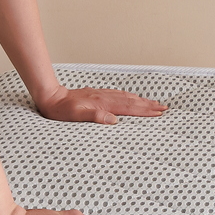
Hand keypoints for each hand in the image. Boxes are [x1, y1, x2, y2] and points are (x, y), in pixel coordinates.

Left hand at [34, 86, 167, 124]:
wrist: (50, 96)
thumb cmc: (61, 110)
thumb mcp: (75, 116)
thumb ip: (95, 116)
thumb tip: (114, 120)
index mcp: (103, 105)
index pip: (129, 108)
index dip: (145, 111)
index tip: (159, 113)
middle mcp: (105, 98)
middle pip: (132, 101)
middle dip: (149, 105)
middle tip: (164, 108)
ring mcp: (102, 95)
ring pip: (127, 97)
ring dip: (142, 101)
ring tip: (155, 103)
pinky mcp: (98, 95)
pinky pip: (119, 95)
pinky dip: (130, 97)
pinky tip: (134, 98)